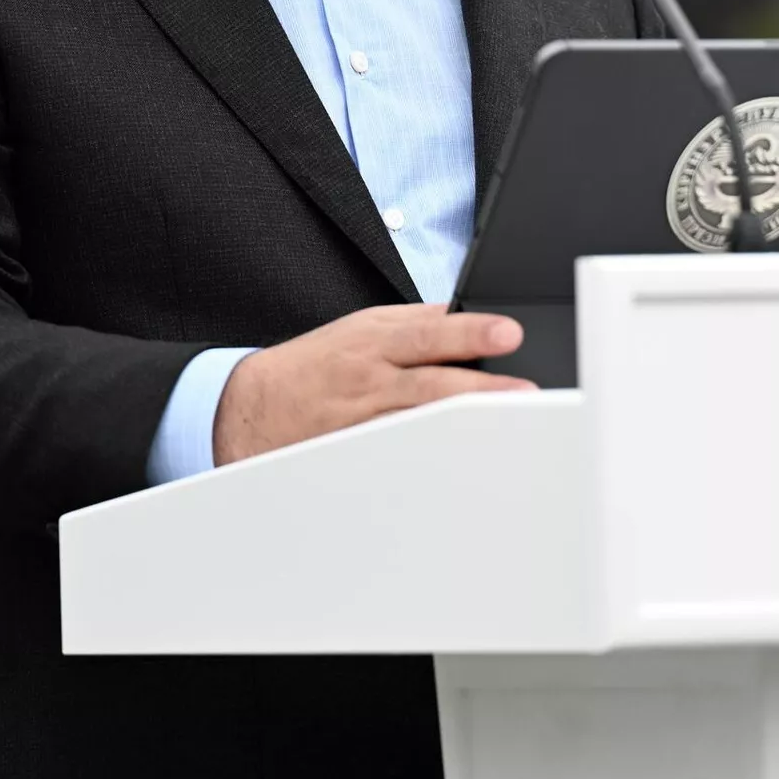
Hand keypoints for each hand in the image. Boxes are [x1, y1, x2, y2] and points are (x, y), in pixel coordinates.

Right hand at [212, 305, 533, 465]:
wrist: (254, 405)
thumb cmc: (319, 363)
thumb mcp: (363, 328)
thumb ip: (415, 323)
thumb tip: (466, 315)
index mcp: (374, 339)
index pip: (430, 331)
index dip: (471, 330)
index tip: (509, 331)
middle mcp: (371, 378)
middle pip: (432, 380)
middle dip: (480, 386)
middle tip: (525, 389)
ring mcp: (365, 420)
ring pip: (421, 423)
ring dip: (464, 425)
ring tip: (507, 429)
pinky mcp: (358, 454)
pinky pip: (399, 456)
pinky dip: (430, 458)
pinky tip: (461, 464)